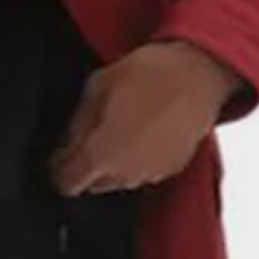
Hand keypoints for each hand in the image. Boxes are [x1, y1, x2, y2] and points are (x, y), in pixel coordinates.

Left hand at [49, 39, 242, 195]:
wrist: (199, 74)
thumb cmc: (149, 75)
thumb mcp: (97, 87)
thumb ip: (78, 122)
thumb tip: (67, 141)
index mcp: (100, 156)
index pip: (66, 183)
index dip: (59, 168)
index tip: (60, 155)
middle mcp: (125, 174)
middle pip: (93, 184)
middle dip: (87, 165)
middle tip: (92, 134)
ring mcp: (151, 174)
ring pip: (119, 180)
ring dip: (114, 162)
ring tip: (123, 128)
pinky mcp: (172, 168)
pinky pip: (145, 171)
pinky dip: (139, 159)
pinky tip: (145, 131)